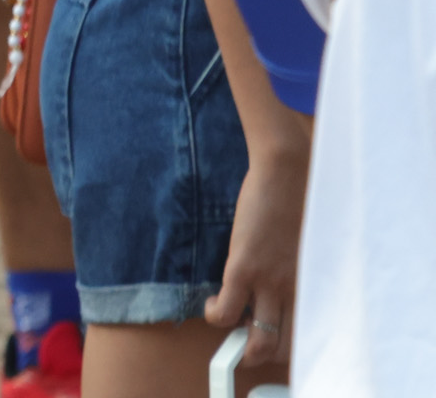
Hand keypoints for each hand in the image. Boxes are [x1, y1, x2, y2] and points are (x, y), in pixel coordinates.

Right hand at [205, 144, 305, 368]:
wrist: (289, 173)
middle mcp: (297, 293)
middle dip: (260, 354)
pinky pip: (226, 311)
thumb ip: (299, 271)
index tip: (273, 343)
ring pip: (258, 341)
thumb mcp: (308, 247)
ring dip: (240, 346)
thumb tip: (283, 285)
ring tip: (228, 328)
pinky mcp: (244, 268)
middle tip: (246, 342)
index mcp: (314, 288)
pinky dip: (215, 315)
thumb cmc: (301, 202)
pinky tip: (212, 303)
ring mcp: (271, 283)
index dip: (287, 348)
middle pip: (282, 347)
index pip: (306, 335)